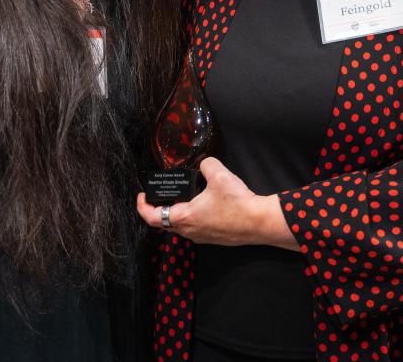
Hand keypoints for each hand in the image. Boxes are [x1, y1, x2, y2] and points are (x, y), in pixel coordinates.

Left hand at [136, 157, 298, 249]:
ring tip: (183, 197)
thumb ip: (206, 164)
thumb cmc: (238, 203)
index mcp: (184, 217)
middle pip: (165, 223)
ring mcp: (202, 237)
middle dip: (159, 208)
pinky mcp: (214, 238)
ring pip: (181, 226)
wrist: (260, 222)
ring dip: (177, 213)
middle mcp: (190, 231)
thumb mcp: (219, 174)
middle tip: (161, 195)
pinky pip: (195, 227)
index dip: (142, 206)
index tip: (142, 196)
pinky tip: (203, 205)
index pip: (152, 217)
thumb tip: (205, 164)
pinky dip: (192, 217)